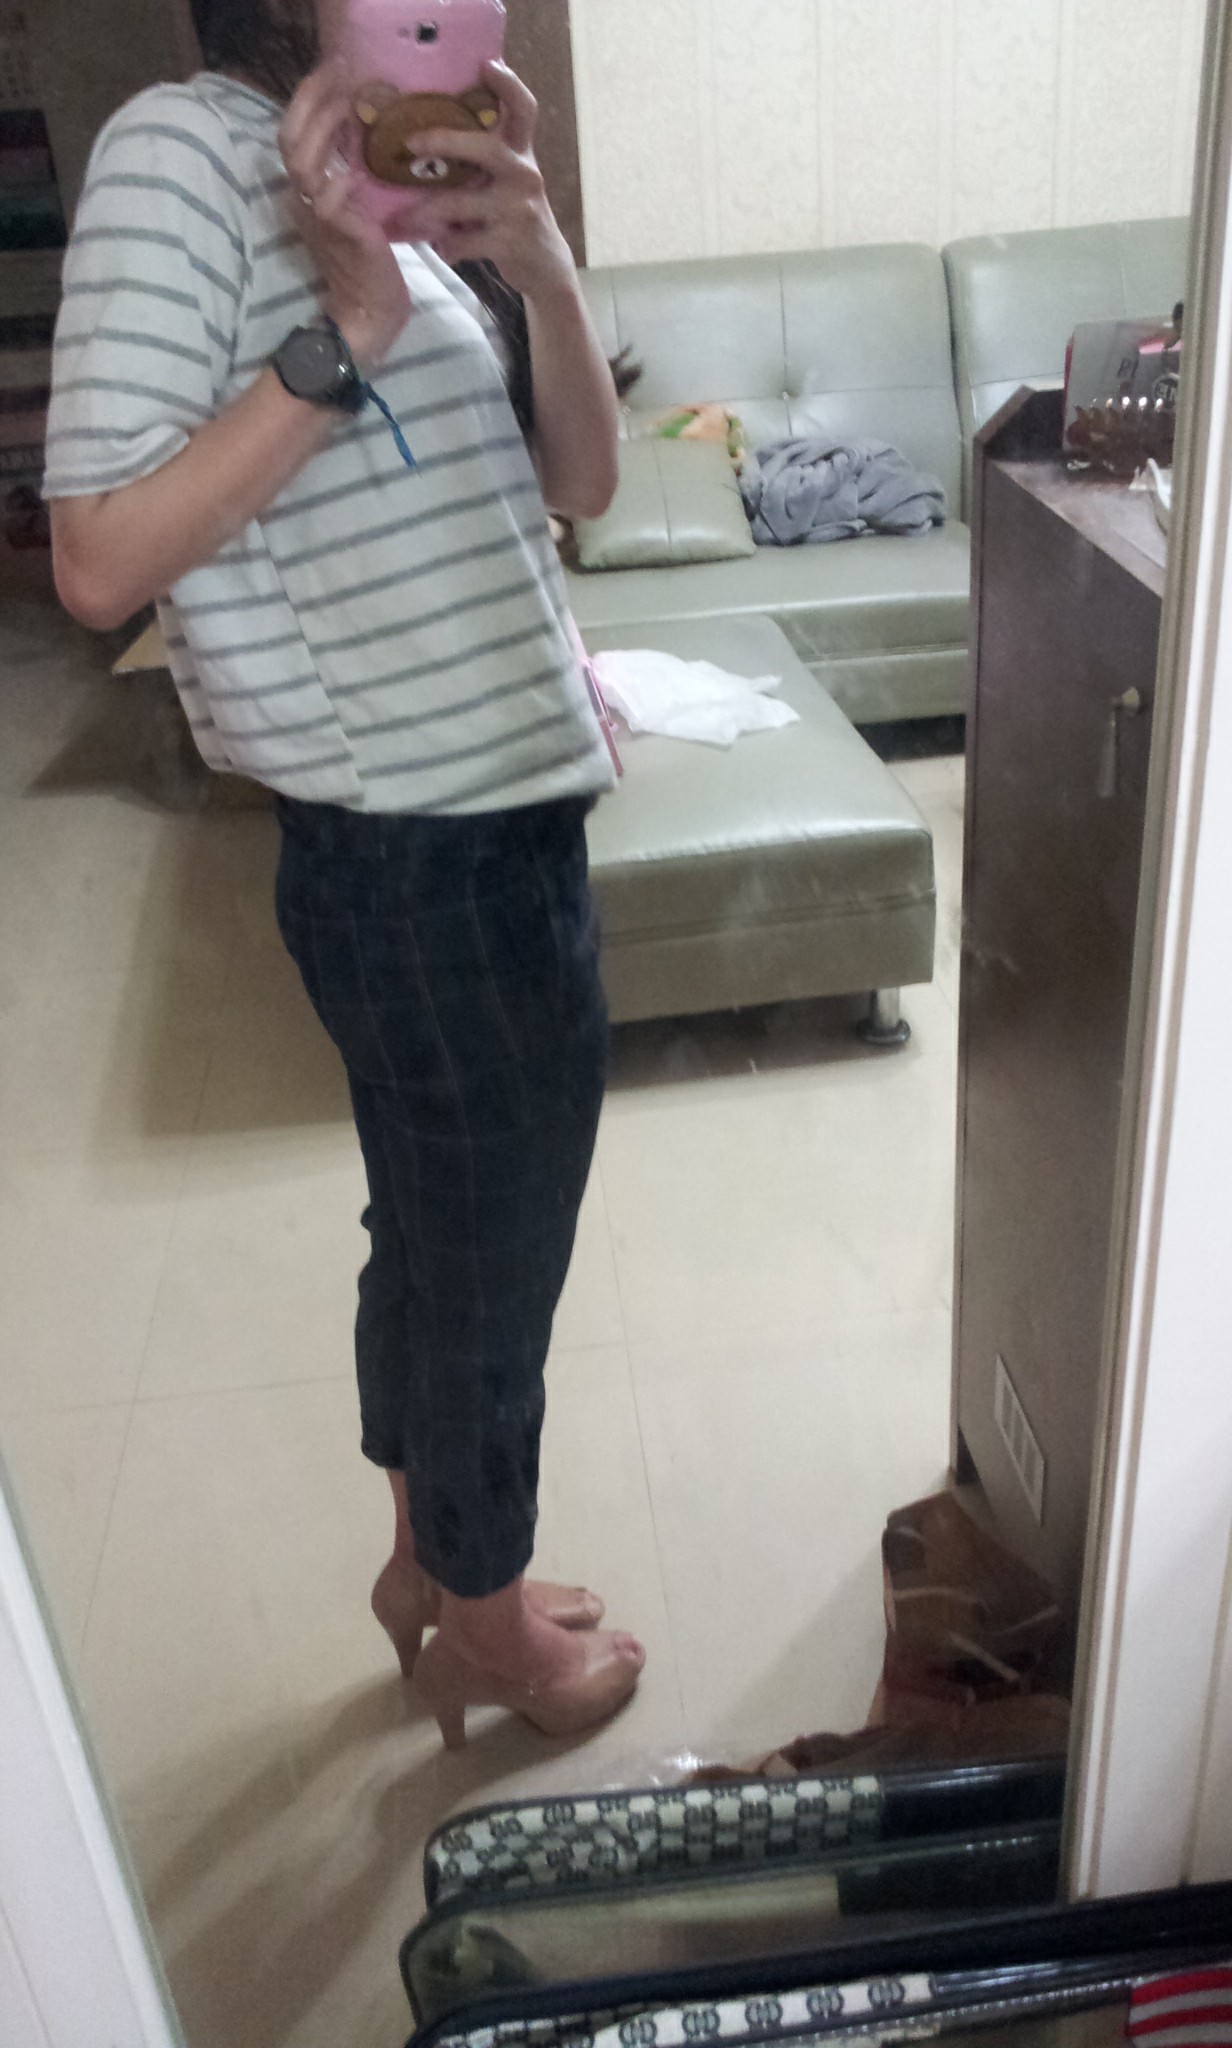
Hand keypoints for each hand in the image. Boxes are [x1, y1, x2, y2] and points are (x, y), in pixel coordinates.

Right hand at [279, 63, 411, 371]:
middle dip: (311, 100)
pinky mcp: (340, 236)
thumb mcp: (356, 210)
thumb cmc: (369, 262)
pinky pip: (328, 202)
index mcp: (308, 193)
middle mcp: (305, 202)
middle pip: (289, 139)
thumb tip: (359, 137)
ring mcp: (320, 219)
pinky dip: (339, 183)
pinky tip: (354, 170)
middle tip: (339, 72)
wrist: (371, 313)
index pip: (293, 135)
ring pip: (303, 163)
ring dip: (324, 128)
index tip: (332, 70)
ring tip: (347, 104)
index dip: (307, 99)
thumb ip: (348, 178)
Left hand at [405, 63, 576, 302]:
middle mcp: (524, 173)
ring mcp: (519, 207)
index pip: (523, 109)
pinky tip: (442, 249)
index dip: (508, 84)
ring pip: (460, 202)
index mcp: (521, 152)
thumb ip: (479, 159)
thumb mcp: (505, 180)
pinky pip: (464, 240)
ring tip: (406, 219)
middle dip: (444, 142)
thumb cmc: (512, 216)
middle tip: (410, 143)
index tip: (486, 64)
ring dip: (427, 212)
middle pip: (484, 147)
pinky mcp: (511, 241)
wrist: (545, 266)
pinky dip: (448, 246)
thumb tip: (422, 135)